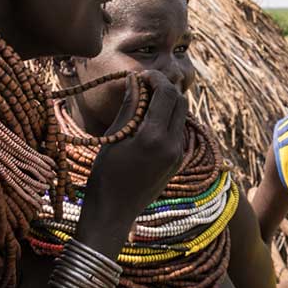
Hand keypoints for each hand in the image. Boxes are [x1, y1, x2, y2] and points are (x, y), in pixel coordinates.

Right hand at [84, 71, 189, 226]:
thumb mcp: (114, 137)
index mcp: (154, 137)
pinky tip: (149, 120)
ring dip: (168, 102)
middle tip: (145, 84)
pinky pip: (178, 131)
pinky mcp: (178, 162)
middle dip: (165, 87)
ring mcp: (178, 154)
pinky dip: (168, 118)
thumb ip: (129, 107)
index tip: (141, 75)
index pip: (167, 94)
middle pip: (180, 101)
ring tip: (144, 101)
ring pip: (182, 116)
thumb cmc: (105, 175)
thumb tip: (135, 80)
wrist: (115, 212)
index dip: (156, 78)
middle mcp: (172, 145)